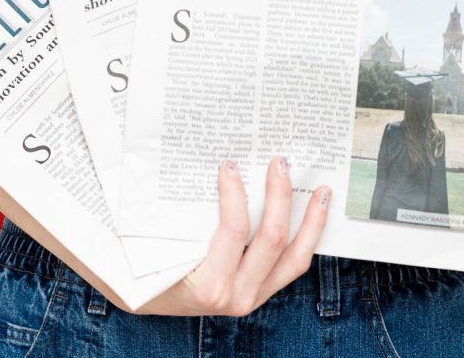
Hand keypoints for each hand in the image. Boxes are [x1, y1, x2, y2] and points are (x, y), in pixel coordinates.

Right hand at [136, 156, 330, 315]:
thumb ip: (167, 214)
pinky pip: (291, 267)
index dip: (235, 193)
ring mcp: (252, 296)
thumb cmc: (144, 268)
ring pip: (294, 258)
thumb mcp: (151, 244)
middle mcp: (236, 295)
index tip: (230, 164)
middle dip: (281, 195)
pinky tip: (312, 217)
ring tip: (321, 192)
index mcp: (209, 284)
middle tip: (280, 162)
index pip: (234, 231)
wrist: (142, 301)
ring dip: (311, 223)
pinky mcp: (259, 292)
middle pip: (272, 238)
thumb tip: (185, 166)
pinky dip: (306, 239)